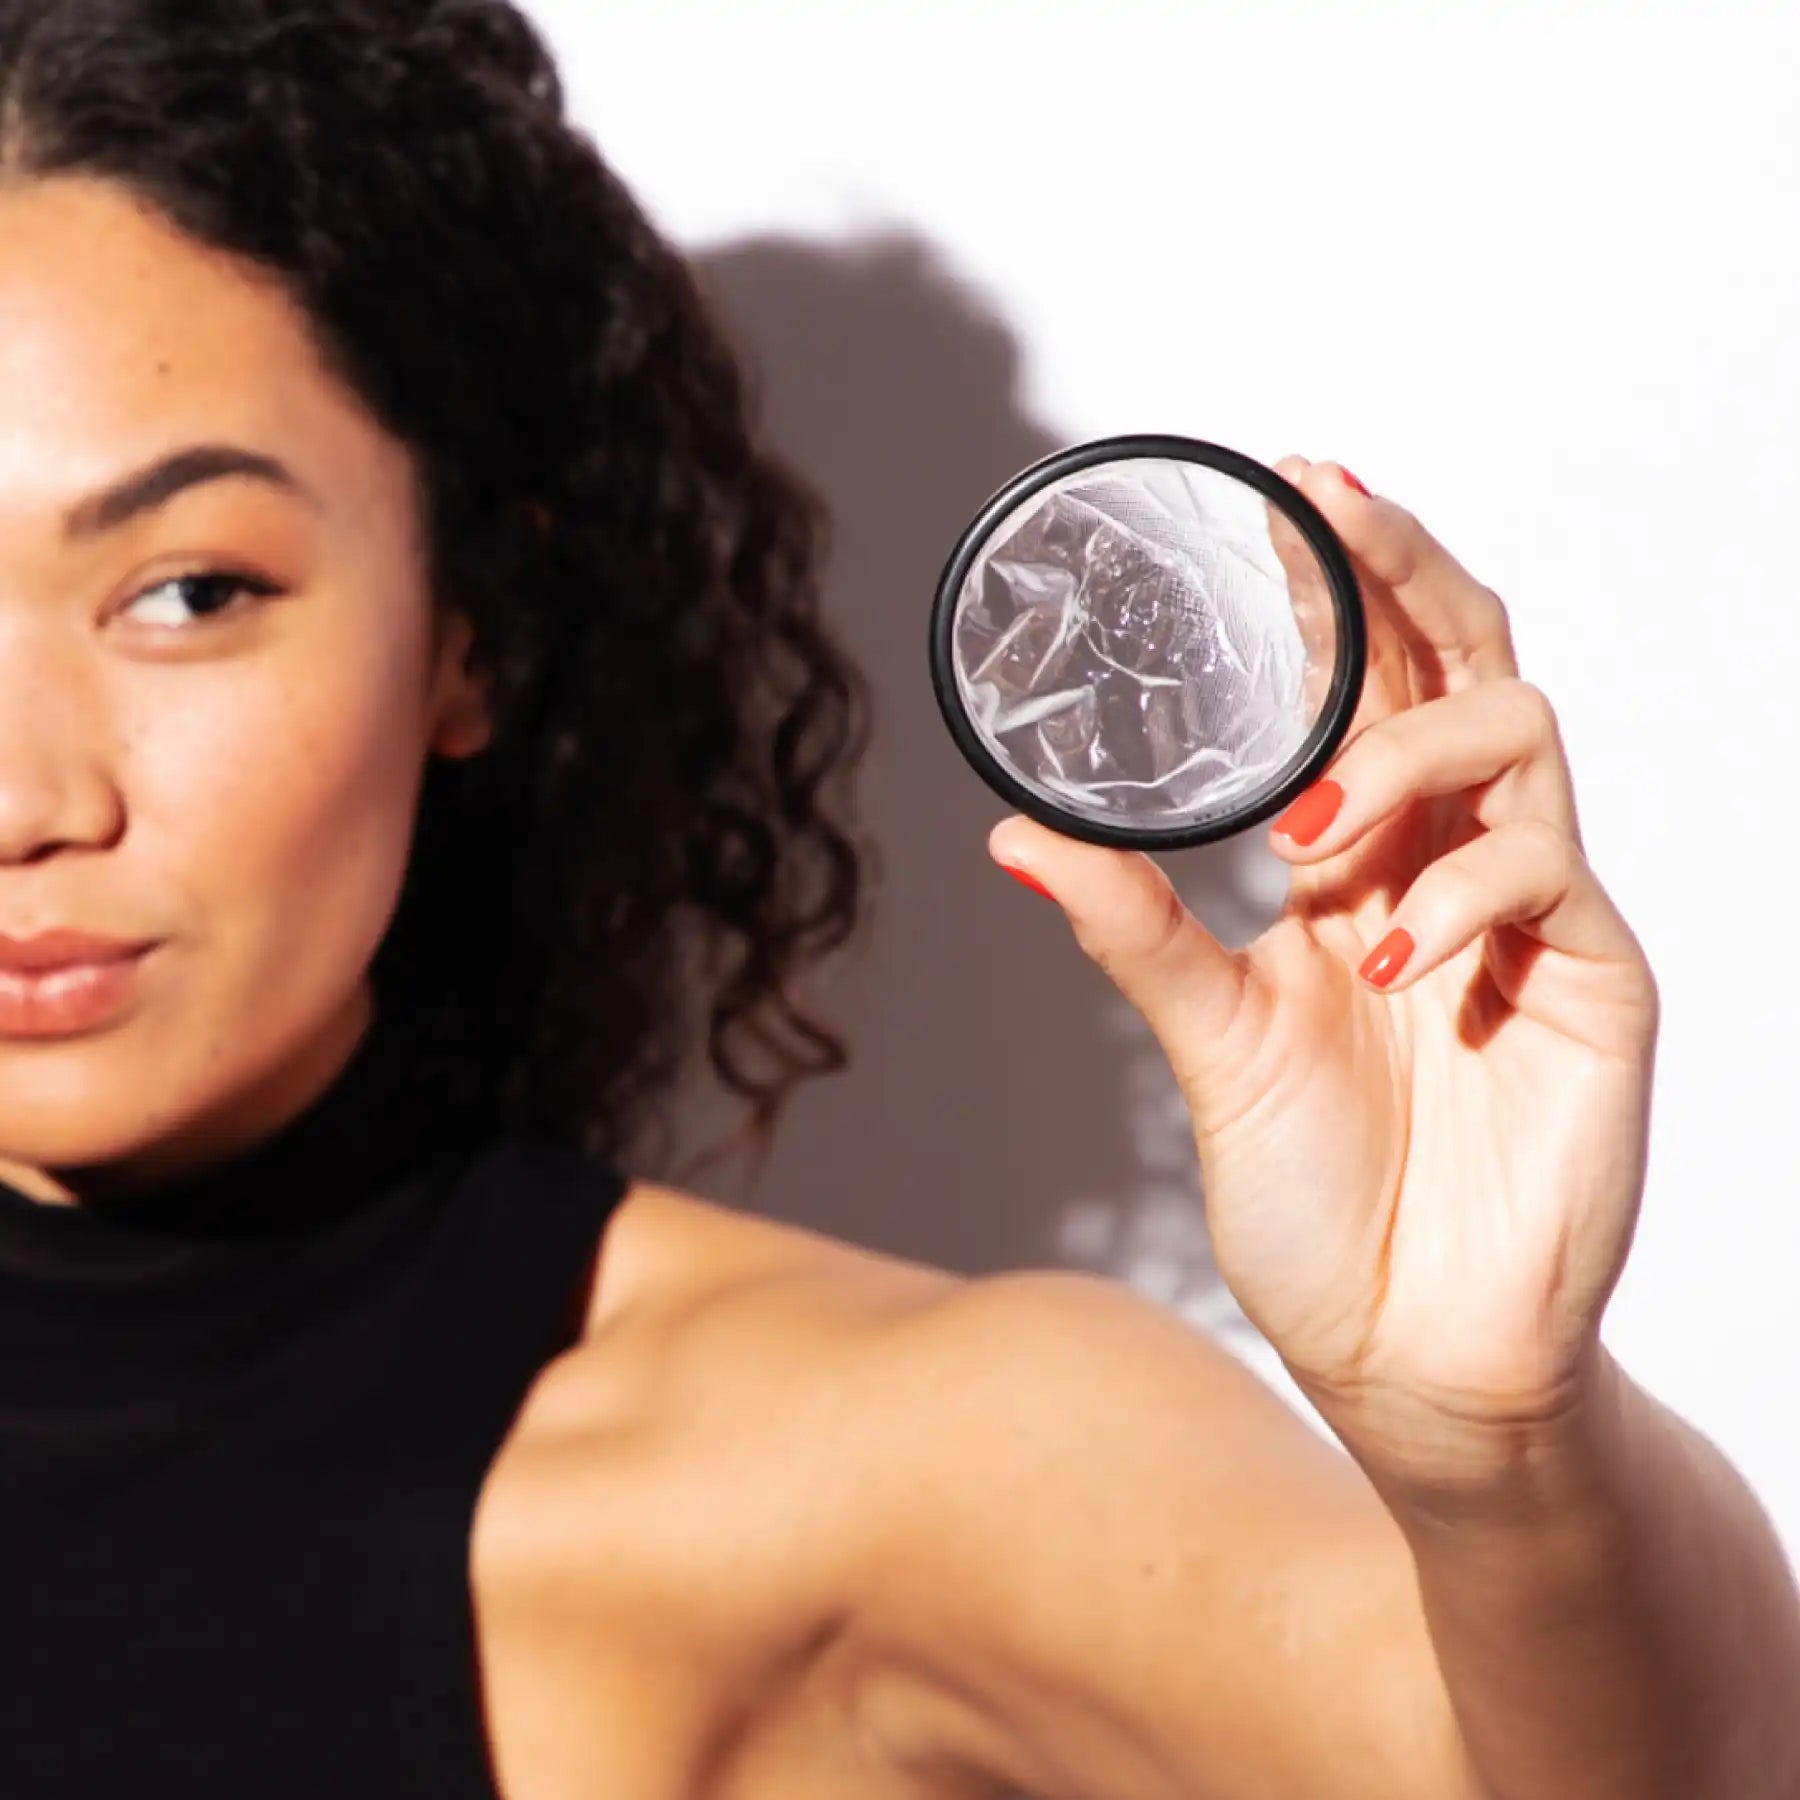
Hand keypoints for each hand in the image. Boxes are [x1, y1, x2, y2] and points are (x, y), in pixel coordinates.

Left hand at [989, 458, 1658, 1495]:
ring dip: (1410, 755)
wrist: (1407, 1347)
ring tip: (1316, 843)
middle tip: (1333, 505)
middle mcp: (1448, 864)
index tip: (1283, 493)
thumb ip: (1136, 929)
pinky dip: (1465, 890)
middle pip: (1463, 661)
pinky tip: (1392, 964)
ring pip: (1519, 735)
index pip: (1370, 684)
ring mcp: (1531, 916)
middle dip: (1403, 571)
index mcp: (1362, 862)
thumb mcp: (1212, 1038)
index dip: (1338, 586)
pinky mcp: (1596, 984)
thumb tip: (1016, 836)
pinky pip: (1554, 873)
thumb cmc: (1316, 1193)